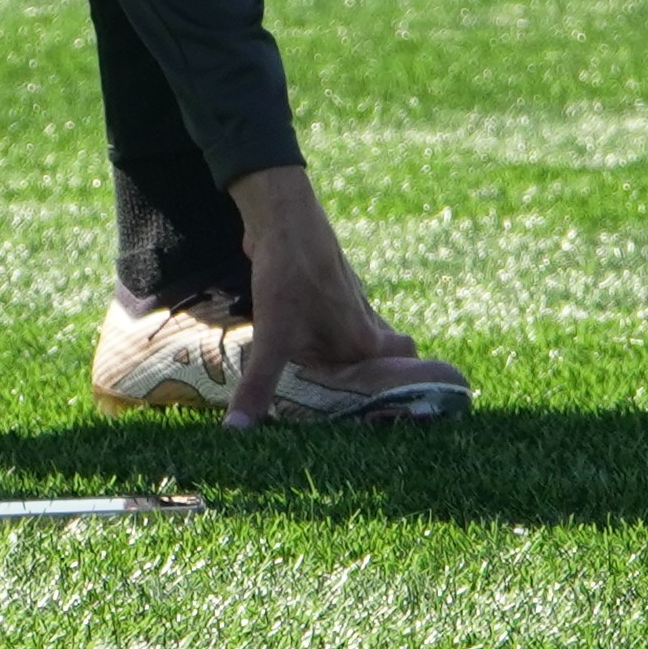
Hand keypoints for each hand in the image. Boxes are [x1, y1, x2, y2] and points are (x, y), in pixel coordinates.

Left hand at [224, 166, 452, 427]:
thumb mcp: (272, 337)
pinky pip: (341, 317)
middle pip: (391, 351)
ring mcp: (350, 299)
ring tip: (332, 381)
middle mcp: (366, 320)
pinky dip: (333, 332)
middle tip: (361, 400)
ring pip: (366, 333)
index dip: (410, 388)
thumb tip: (237, 431)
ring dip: (354, 353)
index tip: (405, 415)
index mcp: (364, 339)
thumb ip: (259, 385)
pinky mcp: (329, 285)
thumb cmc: (290, 276)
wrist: (283, 217)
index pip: (407, 366)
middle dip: (382, 374)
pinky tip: (307, 344)